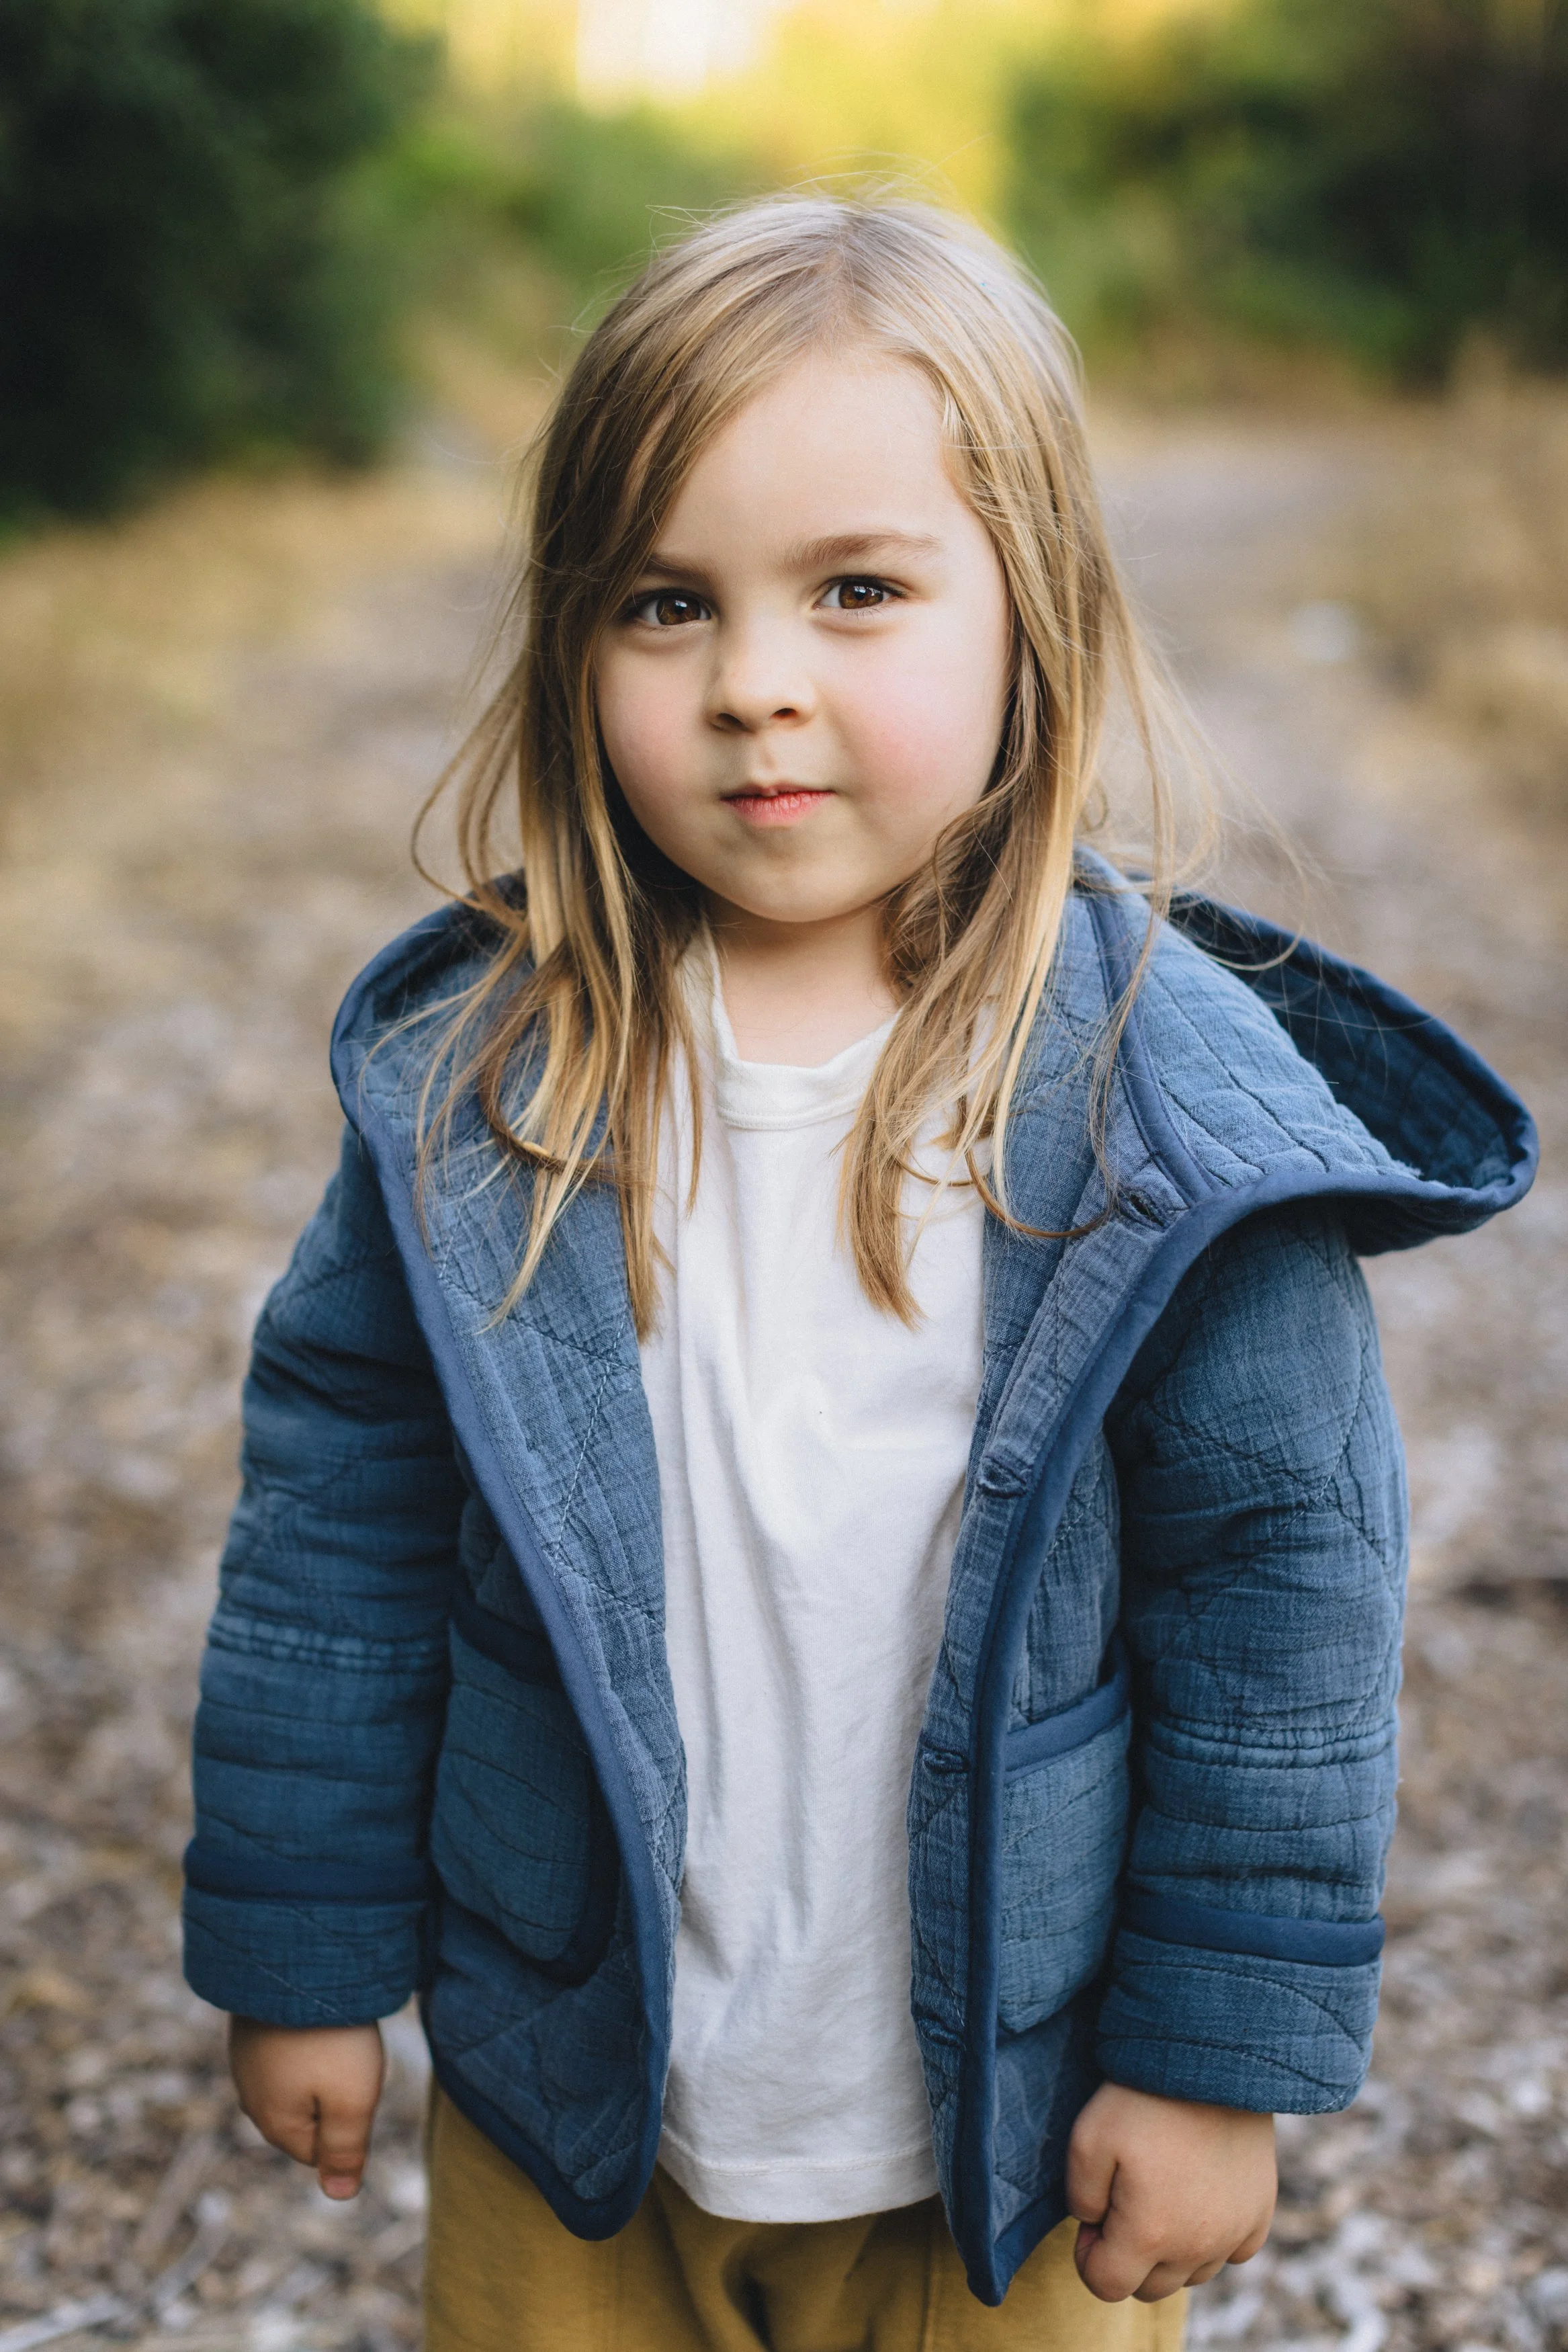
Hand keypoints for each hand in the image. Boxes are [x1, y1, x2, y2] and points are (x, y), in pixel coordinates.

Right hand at [228, 2018, 384, 2199]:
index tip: (353, 2079)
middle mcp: (251, 2098)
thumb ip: (346, 2153)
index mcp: (275, 2124)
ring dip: (320, 2061)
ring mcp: (246, 2062)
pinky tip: (313, 2014)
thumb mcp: (352, 2102)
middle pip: (308, 2116)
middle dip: (333, 2092)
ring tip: (331, 2030)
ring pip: (297, 2081)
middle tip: (346, 2053)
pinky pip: (287, 2048)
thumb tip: (340, 2196)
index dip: (348, 2119)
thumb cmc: (329, 2037)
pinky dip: (306, 2036)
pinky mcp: (250, 2029)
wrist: (291, 1962)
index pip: (320, 2151)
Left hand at [1067, 2082, 1275, 2301]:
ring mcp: (1234, 2233)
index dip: (1088, 2255)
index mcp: (1150, 2235)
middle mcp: (1197, 2248)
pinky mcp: (1260, 2214)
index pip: (1106, 2285)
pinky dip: (1213, 2238)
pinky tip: (1199, 2196)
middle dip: (1128, 2257)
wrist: (1212, 2060)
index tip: (1092, 2215)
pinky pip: (1232, 2252)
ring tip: (1161, 2195)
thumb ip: (1080, 2198)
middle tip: (1124, 2201)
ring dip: (1170, 2252)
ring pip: (1191, 2275)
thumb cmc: (1143, 2098)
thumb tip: (1092, 2225)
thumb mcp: (1086, 2140)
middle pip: (1150, 2288)